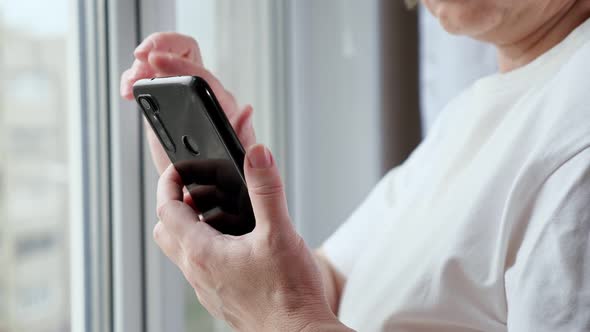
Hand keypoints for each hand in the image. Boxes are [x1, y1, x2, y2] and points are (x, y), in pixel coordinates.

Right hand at [120, 32, 256, 173]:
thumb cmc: (224, 172)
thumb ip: (241, 137)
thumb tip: (247, 110)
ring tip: (131, 81)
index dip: (180, 66)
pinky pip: (150, 79)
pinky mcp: (166, 102)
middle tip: (142, 57)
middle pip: (186, 52)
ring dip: (144, 63)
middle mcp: (204, 94)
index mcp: (221, 105)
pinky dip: (135, 77)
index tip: (156, 62)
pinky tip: (127, 90)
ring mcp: (183, 96)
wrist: (205, 186)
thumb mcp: (234, 160)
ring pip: (166, 60)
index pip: (202, 76)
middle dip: (162, 46)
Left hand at [154, 144, 351, 330]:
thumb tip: (257, 155)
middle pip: (166, 231)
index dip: (168, 183)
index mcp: (203, 253)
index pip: (166, 210)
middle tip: (195, 191)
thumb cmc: (288, 295)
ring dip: (189, 229)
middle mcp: (198, 272)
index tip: (178, 169)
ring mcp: (207, 289)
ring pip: (181, 252)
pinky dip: (205, 249)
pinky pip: (199, 269)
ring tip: (216, 215)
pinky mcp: (220, 298)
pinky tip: (234, 246)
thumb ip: (267, 190)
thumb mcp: (280, 233)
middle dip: (174, 206)